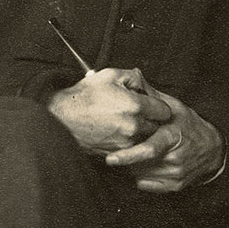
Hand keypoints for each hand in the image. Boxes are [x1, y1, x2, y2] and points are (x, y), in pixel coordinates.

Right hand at [47, 67, 170, 154]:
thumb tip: (144, 83)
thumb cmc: (84, 96)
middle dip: (151, 119)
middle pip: (157, 126)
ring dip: (141, 130)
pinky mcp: (118, 152)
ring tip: (124, 120)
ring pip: (145, 137)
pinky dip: (129, 140)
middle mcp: (133, 125)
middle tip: (138, 112)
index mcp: (135, 105)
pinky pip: (133, 147)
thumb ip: (133, 76)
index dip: (158, 106)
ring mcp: (126, 141)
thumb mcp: (109, 75)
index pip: (164, 110)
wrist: (64, 118)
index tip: (152, 104)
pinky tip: (116, 129)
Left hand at [105, 85, 223, 191]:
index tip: (110, 158)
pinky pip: (147, 185)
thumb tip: (135, 75)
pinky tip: (142, 165)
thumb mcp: (173, 106)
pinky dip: (140, 177)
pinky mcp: (175, 185)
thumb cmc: (187, 123)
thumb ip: (151, 94)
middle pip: (142, 165)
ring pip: (142, 175)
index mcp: (172, 136)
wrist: (211, 147)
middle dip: (127, 159)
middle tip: (115, 154)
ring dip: (133, 166)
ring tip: (134, 153)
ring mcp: (176, 173)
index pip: (148, 150)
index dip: (128, 156)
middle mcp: (175, 157)